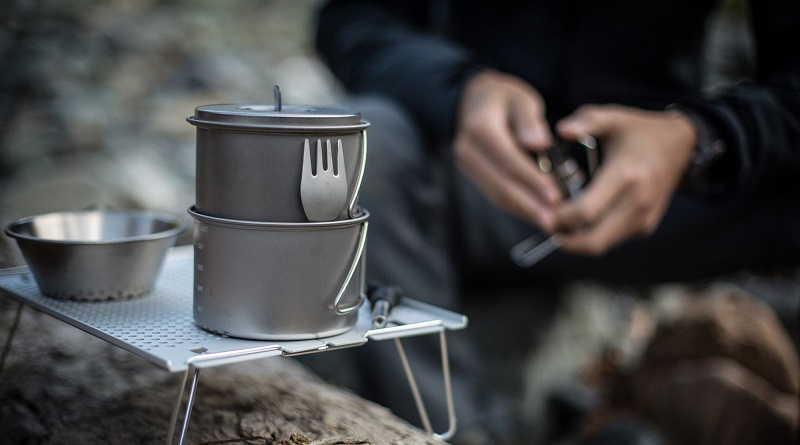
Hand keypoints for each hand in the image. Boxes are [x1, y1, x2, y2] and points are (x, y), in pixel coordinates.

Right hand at [454, 70, 561, 229]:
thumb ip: (529, 121)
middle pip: (499, 183)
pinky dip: (517, 207)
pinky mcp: (474, 176)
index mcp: (479, 127)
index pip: (508, 159)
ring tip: (548, 223)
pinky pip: (495, 195)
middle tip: (552, 220)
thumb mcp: (520, 98)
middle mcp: (467, 150)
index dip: (531, 179)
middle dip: (527, 204)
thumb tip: (539, 143)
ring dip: (523, 211)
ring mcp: (467, 166)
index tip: (554, 195)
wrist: (473, 103)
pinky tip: (536, 215)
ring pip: (496, 194)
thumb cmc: (503, 99)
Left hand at [553, 104, 697, 254]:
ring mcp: (644, 218)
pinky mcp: (645, 227)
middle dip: (564, 240)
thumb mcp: (614, 117)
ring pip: (602, 245)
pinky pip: (612, 240)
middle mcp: (637, 201)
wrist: (682, 146)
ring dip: (576, 241)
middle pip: (594, 240)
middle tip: (544, 226)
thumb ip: (587, 121)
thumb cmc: (641, 131)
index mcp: (625, 175)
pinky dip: (592, 236)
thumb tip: (561, 130)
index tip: (540, 212)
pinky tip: (577, 220)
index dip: (559, 218)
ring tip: (557, 223)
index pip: (586, 211)